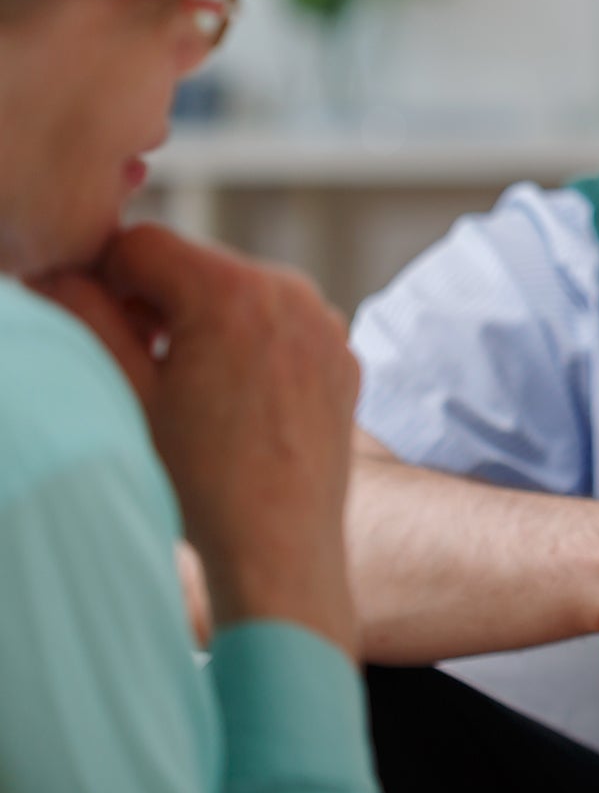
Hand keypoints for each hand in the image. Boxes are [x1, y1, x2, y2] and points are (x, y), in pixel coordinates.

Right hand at [38, 225, 359, 653]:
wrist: (278, 548)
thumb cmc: (195, 478)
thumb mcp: (121, 390)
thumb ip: (84, 313)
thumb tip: (61, 269)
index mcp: (232, 288)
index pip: (141, 244)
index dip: (107, 284)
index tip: (108, 336)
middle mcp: (291, 291)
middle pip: (195, 266)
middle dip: (159, 303)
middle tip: (145, 369)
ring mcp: (325, 322)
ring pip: (239, 294)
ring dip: (204, 324)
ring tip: (190, 392)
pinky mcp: (343, 353)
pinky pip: (281, 326)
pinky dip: (250, 347)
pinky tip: (235, 404)